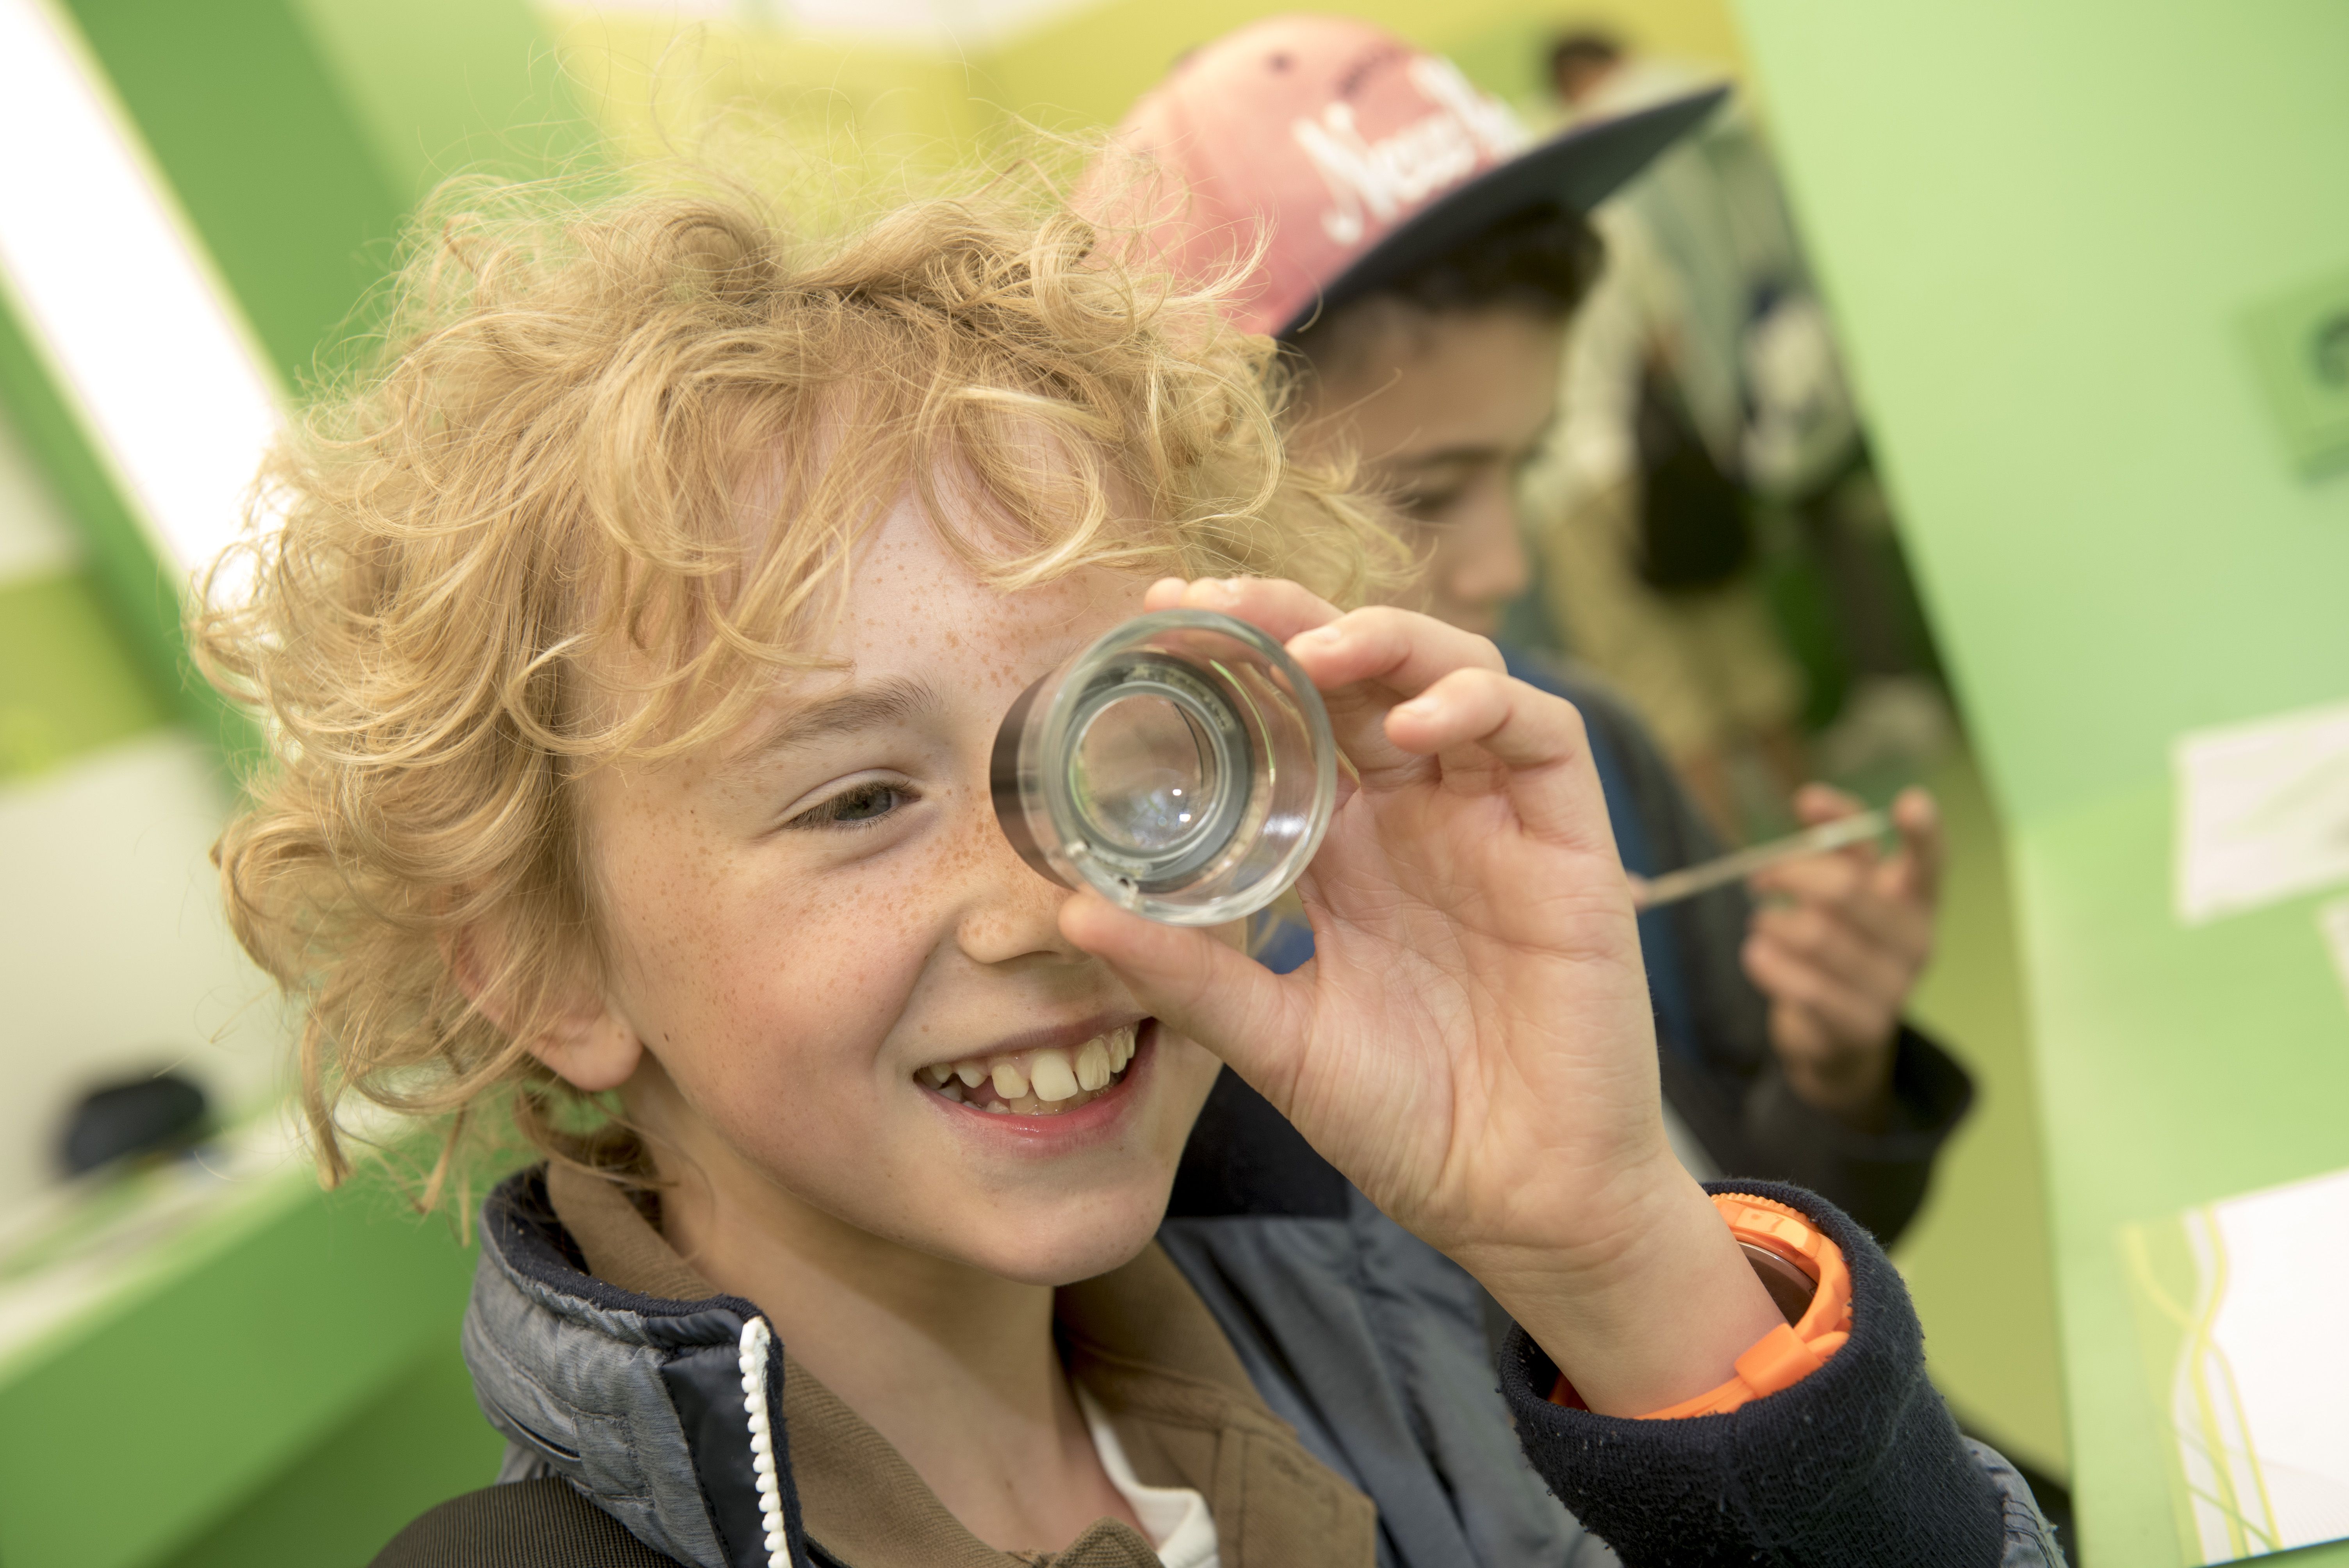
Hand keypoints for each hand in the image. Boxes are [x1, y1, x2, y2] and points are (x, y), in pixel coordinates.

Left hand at [1063, 578, 1779, 1414]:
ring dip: (1388, 639)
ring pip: (1458, 670)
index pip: (1295, 714)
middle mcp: (1421, 815)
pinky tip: (1415, 727)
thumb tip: (1071, 908)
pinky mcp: (1572, 844)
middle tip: (1218, 604)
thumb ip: (1188, 974)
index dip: (1239, 655)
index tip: (1159, 619)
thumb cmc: (1408, 1120)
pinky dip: (1481, 705)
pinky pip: (1543, 733)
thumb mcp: (1274, 1040)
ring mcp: (1498, 820)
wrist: (1519, 1202)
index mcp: (1348, 847)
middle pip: (1365, 668)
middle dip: (1295, 619)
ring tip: (1314, 654)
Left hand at [1742, 784, 1942, 1126]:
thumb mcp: (1841, 888)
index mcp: (1917, 899)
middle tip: (1760, 875)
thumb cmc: (1837, 941)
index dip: (1924, 832)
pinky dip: (1769, 965)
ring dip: (1772, 922)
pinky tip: (1755, 955)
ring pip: (1816, 937)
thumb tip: (1810, 799)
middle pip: (1847, 890)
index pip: (1930, 860)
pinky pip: (1805, 988)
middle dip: (1791, 873)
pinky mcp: (1863, 1026)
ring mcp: (1895, 988)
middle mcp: (1916, 941)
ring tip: (1759, 922)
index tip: (1910, 800)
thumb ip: (1833, 843)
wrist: (1835, 1034)